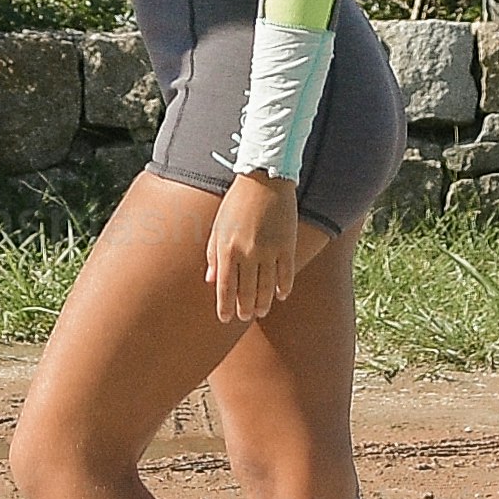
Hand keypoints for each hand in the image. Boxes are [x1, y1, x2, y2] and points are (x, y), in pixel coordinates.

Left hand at [205, 172, 309, 325]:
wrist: (264, 179)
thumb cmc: (236, 202)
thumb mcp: (218, 227)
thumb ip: (213, 255)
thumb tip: (211, 280)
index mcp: (227, 249)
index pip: (225, 287)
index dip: (224, 306)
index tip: (225, 319)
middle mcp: (248, 253)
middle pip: (246, 291)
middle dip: (244, 308)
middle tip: (244, 317)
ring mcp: (269, 250)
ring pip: (267, 286)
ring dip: (264, 302)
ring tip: (261, 312)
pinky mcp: (287, 245)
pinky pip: (286, 273)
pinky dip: (283, 287)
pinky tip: (281, 295)